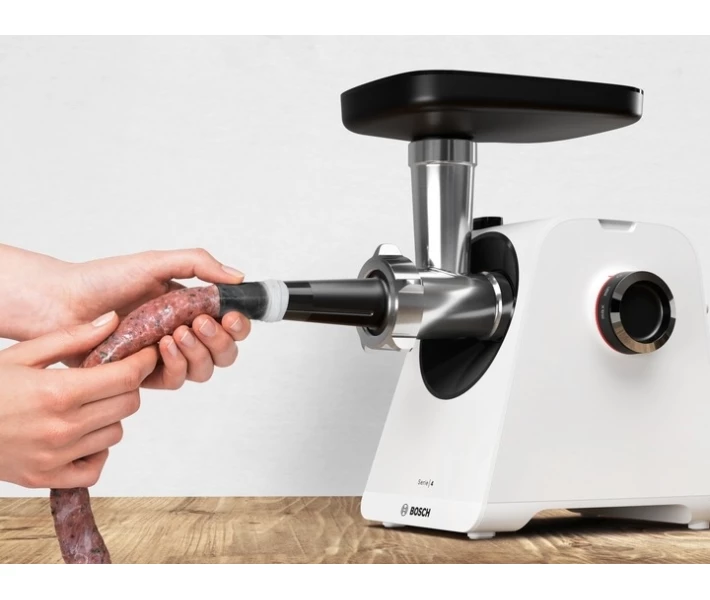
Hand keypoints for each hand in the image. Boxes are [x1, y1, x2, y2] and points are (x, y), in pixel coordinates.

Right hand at [0, 312, 156, 488]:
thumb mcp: (23, 353)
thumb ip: (72, 338)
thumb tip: (114, 319)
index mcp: (58, 391)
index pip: (125, 377)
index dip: (143, 362)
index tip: (147, 354)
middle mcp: (62, 427)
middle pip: (128, 404)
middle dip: (127, 386)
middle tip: (112, 376)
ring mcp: (56, 457)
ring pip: (115, 433)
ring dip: (110, 416)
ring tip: (87, 404)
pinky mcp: (46, 479)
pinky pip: (95, 468)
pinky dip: (96, 452)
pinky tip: (80, 435)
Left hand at [45, 248, 250, 389]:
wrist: (62, 302)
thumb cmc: (103, 280)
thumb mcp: (156, 262)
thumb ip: (199, 264)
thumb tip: (237, 277)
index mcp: (190, 307)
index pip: (230, 323)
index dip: (238, 324)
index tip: (231, 315)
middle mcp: (182, 333)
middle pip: (225, 351)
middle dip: (221, 340)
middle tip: (203, 323)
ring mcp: (165, 356)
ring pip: (205, 369)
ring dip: (200, 352)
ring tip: (179, 333)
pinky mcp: (147, 375)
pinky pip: (177, 380)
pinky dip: (177, 364)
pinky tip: (163, 346)